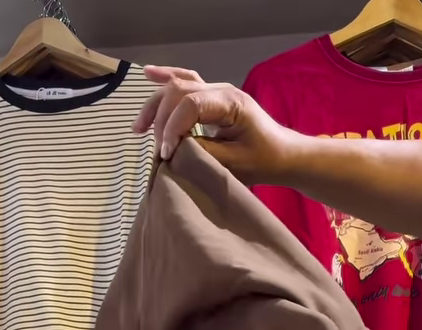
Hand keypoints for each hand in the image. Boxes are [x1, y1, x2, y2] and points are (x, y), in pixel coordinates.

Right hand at [133, 66, 293, 185]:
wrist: (283, 155)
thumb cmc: (264, 160)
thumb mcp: (234, 164)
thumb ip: (203, 153)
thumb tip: (175, 148)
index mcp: (231, 102)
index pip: (191, 104)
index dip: (173, 127)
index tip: (166, 154)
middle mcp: (221, 90)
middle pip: (179, 91)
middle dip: (162, 119)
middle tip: (158, 151)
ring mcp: (216, 91)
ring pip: (178, 86)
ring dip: (156, 105)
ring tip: (139, 128)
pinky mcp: (212, 98)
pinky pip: (186, 82)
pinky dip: (166, 79)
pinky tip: (148, 74)